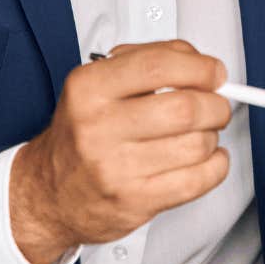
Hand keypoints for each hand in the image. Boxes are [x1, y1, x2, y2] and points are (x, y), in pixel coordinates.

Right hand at [9, 40, 233, 263]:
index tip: (214, 73)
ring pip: (196, 144)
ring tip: (200, 134)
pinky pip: (197, 181)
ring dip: (211, 136)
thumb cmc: (81, 135)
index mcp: (89, 88)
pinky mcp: (134, 202)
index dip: (200, 67)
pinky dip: (215, 166)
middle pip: (185, 108)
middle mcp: (98, 127)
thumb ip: (146, 61)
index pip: (158, 65)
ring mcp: (115, 168)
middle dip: (215, 105)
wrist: (48, 193)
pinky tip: (206, 158)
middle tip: (216, 105)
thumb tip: (200, 63)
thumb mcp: (97, 84)